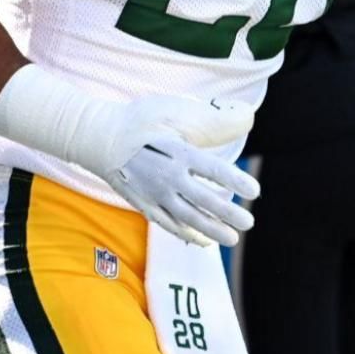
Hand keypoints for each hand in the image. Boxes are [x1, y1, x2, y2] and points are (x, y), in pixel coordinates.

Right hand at [93, 96, 258, 247]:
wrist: (100, 139)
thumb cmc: (139, 121)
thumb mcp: (172, 112)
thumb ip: (205, 122)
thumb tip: (241, 118)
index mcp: (177, 152)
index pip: (213, 170)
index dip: (236, 181)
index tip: (254, 191)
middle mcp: (167, 177)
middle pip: (204, 200)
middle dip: (229, 214)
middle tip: (248, 222)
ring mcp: (155, 195)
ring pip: (188, 218)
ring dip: (212, 230)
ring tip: (233, 238)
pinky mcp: (145, 205)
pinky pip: (169, 225)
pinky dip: (188, 235)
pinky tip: (204, 241)